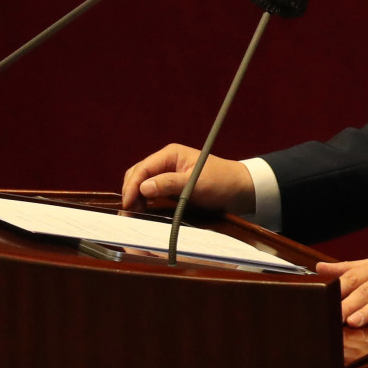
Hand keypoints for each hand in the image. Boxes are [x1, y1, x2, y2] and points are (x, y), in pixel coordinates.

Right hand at [120, 143, 254, 213]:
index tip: (128, 204)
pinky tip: (144, 210)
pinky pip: (151, 191)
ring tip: (135, 213)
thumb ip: (169, 184)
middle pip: (138, 174)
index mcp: (171, 155)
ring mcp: (168, 174)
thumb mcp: (195, 183)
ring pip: (142, 183)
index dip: (132, 186)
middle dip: (130, 191)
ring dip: (136, 196)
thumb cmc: (221, 182)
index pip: (143, 168)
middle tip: (129, 212)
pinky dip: (144, 200)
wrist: (240, 190)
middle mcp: (166, 162)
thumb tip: (143, 188)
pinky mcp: (171, 186)